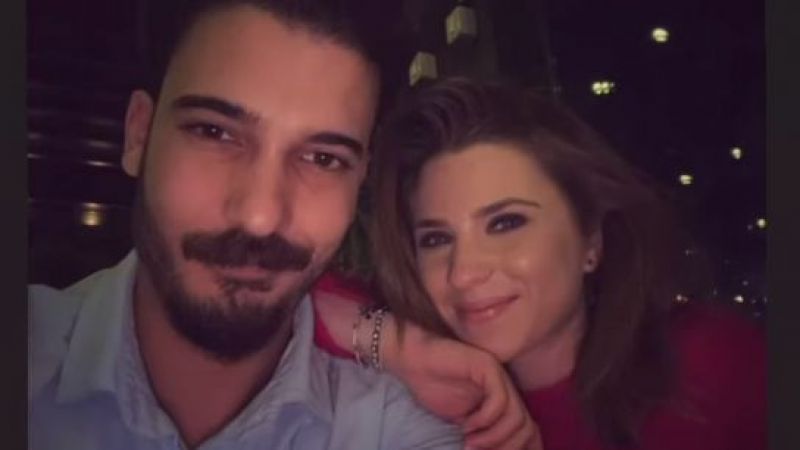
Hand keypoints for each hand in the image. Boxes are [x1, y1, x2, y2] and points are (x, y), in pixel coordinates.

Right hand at [382, 318, 542, 448]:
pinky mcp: (488, 366)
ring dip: (493, 437)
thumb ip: (482, 435)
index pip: (529, 432)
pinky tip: (466, 424)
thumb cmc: (434, 388)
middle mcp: (507, 389)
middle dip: (506, 448)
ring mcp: (500, 376)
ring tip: (470, 444)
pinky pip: (499, 400)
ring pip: (516, 417)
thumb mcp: (463, 422)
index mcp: (504, 401)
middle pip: (526, 428)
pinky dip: (484, 419)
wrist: (414, 360)